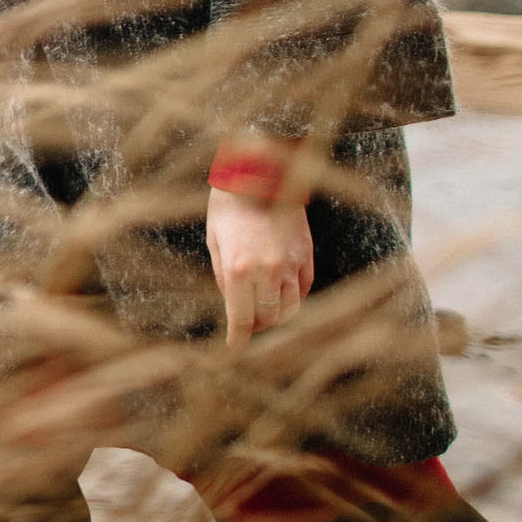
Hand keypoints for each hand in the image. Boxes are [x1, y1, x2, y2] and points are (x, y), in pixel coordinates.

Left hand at [205, 187, 315, 348]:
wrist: (258, 175)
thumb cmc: (228, 208)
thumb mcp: (215, 243)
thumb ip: (224, 278)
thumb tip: (232, 306)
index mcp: (239, 270)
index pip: (241, 318)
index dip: (237, 337)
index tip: (234, 346)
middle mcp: (267, 271)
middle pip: (268, 317)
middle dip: (257, 324)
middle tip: (248, 322)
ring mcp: (290, 263)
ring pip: (290, 307)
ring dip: (278, 314)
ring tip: (266, 309)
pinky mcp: (305, 254)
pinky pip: (304, 288)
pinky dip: (294, 296)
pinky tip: (283, 293)